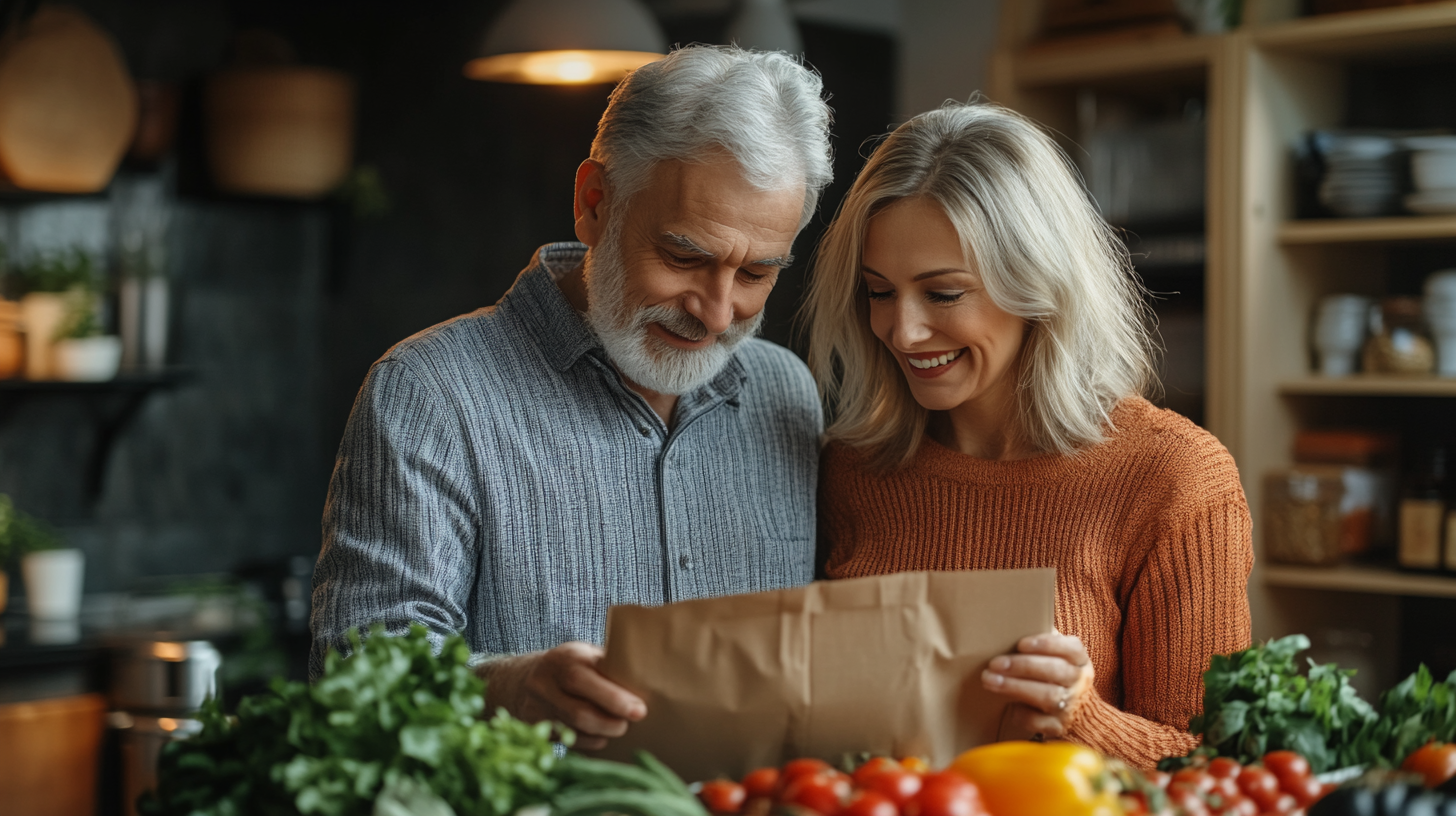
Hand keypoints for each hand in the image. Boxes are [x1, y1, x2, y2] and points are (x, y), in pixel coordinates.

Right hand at [479, 641, 646, 750]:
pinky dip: (587, 742)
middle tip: (628, 724)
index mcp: (564, 658)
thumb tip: (651, 676)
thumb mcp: (585, 654)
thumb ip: (609, 665)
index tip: (639, 710)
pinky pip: (565, 742)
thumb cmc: (569, 666)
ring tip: (617, 728)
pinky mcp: (532, 728)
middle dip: (610, 723)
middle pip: (579, 712)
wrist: (519, 679)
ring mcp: (535, 707)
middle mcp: (544, 682)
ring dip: (601, 734)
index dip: (613, 698)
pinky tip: (599, 736)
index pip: (583, 679)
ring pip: (573, 731)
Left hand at [982, 631, 1094, 741]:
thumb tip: (1009, 627)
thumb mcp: (1057, 658)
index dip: (1047, 644)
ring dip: (1015, 687)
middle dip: (1022, 666)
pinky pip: (1040, 722)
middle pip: (1055, 671)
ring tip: (990, 680)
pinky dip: (1022, 714)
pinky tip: (1008, 707)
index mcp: (1080, 660)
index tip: (1021, 644)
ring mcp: (1071, 707)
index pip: (1071, 648)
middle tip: (994, 664)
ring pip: (1048, 696)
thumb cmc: (1056, 678)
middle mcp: (1079, 682)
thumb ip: (1041, 645)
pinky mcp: (1059, 728)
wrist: (1079, 716)